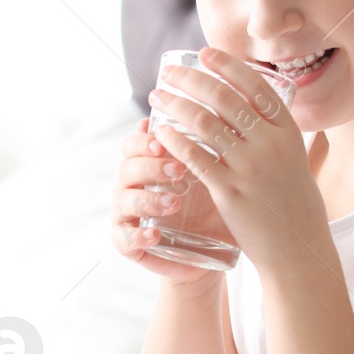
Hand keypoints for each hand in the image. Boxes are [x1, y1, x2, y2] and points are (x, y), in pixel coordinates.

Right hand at [111, 116, 234, 288]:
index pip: (135, 142)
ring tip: (172, 202)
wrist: (215, 248)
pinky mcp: (129, 243)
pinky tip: (155, 234)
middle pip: (126, 167)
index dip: (144, 139)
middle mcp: (133, 185)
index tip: (164, 138)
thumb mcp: (217, 173)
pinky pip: (123, 238)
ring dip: (146, 199)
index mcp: (148, 162)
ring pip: (122, 200)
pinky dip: (137, 236)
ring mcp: (128, 214)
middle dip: (149, 166)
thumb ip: (213, 145)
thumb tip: (231, 105)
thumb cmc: (215, 203)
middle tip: (177, 169)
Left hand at [147, 47, 329, 269]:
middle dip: (191, 79)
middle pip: (224, 97)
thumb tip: (250, 105)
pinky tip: (160, 131)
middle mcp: (270, 144)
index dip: (227, 65)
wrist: (298, 249)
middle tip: (169, 72)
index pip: (255, 85)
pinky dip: (174, 140)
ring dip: (176, 104)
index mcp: (288, 131)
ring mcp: (250, 167)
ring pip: (205, 123)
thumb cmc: (293, 203)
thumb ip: (273, 133)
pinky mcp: (230, 191)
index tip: (203, 54)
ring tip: (157, 97)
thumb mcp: (294, 159)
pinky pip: (196, 157)